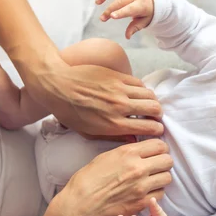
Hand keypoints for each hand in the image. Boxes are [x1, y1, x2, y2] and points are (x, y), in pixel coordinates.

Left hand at [37, 64, 163, 136]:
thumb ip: (113, 137)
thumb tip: (132, 139)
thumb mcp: (88, 132)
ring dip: (152, 101)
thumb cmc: (69, 112)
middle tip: (154, 116)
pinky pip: (139, 83)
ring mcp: (120, 90)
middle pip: (154, 109)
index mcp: (113, 124)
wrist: (57, 86)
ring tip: (148, 104)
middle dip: (158, 115)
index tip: (157, 130)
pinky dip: (142, 89)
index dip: (156, 130)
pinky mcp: (117, 76)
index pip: (148, 127)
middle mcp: (120, 107)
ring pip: (150, 95)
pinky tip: (138, 93)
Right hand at [52, 139, 172, 215]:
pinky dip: (155, 193)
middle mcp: (138, 168)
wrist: (80, 204)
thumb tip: (140, 150)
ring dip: (161, 178)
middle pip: (168, 160)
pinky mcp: (141, 203)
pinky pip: (160, 194)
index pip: (160, 145)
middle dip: (163, 162)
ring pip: (167, 178)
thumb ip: (126, 152)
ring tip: (151, 180)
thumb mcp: (105, 156)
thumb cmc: (87, 180)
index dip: (160, 148)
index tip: (156, 152)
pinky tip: (145, 192)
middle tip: (156, 166)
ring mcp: (141, 187)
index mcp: (128, 153)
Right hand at [96, 0, 154, 38]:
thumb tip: (127, 36)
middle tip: (102, 18)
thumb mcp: (144, 21)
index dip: (121, 12)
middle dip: (109, 9)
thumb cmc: (147, 12)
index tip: (112, 16)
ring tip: (97, 2)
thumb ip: (135, 27)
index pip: (130, 8)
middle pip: (120, 1)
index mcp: (141, 5)